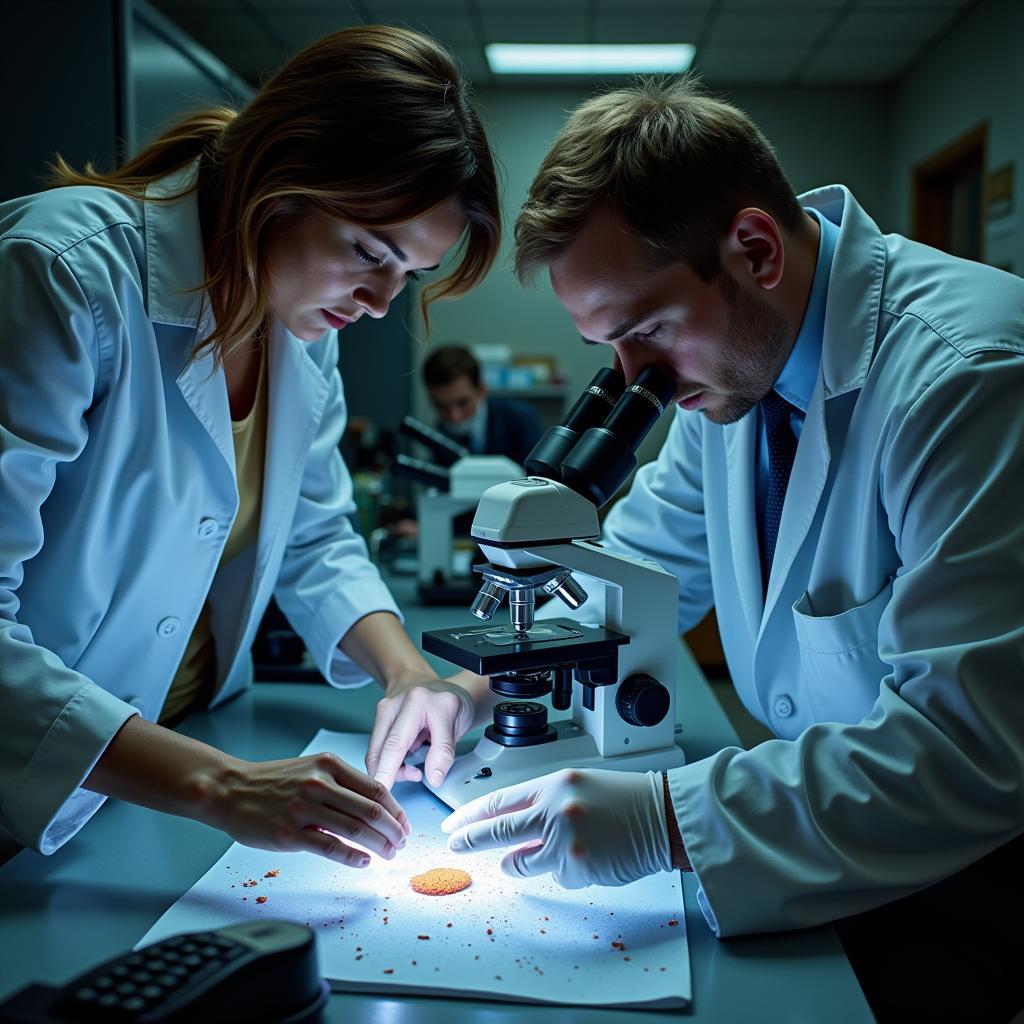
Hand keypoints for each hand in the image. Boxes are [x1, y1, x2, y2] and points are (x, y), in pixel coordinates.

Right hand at [210, 752, 410, 866]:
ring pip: (356, 829)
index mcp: (329, 765)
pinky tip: (364, 862)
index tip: (404, 823)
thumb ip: (342, 783)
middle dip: (394, 830)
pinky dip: (352, 857)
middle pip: (372, 810)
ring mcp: (304, 809)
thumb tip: (375, 806)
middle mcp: (320, 784)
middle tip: (402, 842)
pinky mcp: (289, 834)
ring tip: (388, 854)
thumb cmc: (272, 781)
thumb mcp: (311, 768)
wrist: (230, 789)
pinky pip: (330, 847)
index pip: (376, 788)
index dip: (396, 809)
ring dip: (379, 845)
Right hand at [365, 675, 475, 789]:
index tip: (384, 791)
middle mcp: (394, 704)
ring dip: (391, 770)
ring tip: (415, 768)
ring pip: (375, 753)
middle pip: (380, 751)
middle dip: (389, 776)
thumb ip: (444, 751)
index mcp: (416, 702)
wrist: (439, 686)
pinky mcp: (379, 719)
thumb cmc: (447, 704)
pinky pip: (377, 749)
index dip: (388, 772)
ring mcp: (383, 710)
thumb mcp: (456, 724)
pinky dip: (389, 763)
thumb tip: (433, 778)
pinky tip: (406, 761)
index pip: (396, 744)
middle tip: (412, 780)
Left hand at [441, 768, 672, 887]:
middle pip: (498, 829)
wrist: (662, 815)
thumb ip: (542, 804)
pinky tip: (586, 856)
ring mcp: (564, 839)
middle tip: (455, 846)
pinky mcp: (577, 866)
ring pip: (522, 861)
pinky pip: (556, 876)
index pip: (499, 799)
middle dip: (471, 840)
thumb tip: (510, 831)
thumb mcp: (576, 786)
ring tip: (535, 856)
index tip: (454, 823)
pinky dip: (565, 871)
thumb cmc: (623, 800)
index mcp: (552, 784)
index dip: (472, 814)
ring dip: (520, 863)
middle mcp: (555, 809)